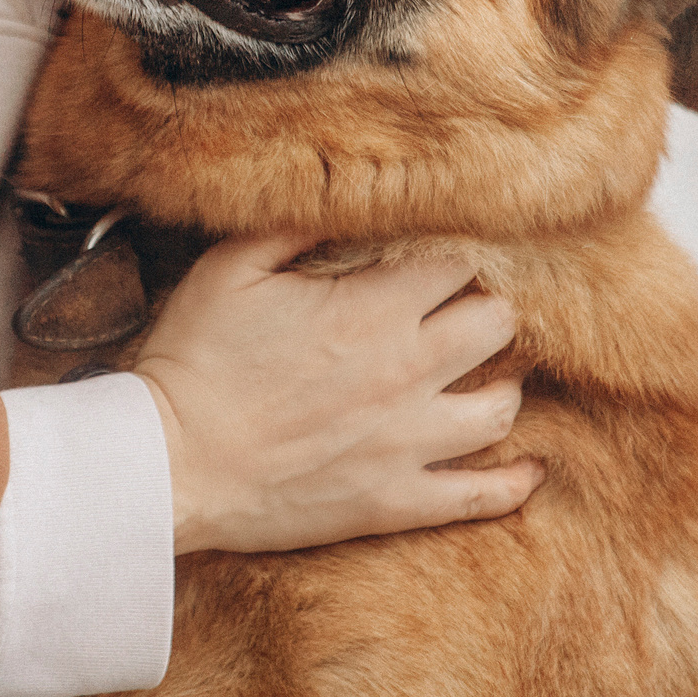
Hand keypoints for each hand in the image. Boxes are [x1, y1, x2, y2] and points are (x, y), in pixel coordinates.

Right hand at [131, 233, 545, 554]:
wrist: (170, 463)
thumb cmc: (194, 360)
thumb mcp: (230, 267)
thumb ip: (294, 224)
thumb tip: (342, 195)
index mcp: (373, 309)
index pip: (458, 263)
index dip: (455, 253)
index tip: (441, 255)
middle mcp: (409, 373)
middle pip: (497, 326)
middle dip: (486, 309)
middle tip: (462, 311)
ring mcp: (409, 443)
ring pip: (501, 408)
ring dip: (500, 383)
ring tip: (483, 375)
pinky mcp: (397, 501)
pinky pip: (482, 496)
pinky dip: (513, 481)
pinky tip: (528, 467)